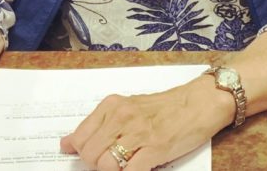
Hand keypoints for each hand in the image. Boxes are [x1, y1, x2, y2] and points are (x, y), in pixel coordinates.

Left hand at [59, 76, 229, 169]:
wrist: (199, 103)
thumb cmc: (165, 107)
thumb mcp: (127, 107)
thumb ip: (98, 124)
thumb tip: (67, 144)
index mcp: (112, 106)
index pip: (79, 137)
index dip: (81, 153)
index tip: (85, 157)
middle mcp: (122, 117)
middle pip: (89, 154)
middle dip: (95, 165)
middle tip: (111, 163)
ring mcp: (138, 133)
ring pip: (105, 165)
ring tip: (125, 165)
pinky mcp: (155, 149)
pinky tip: (136, 169)